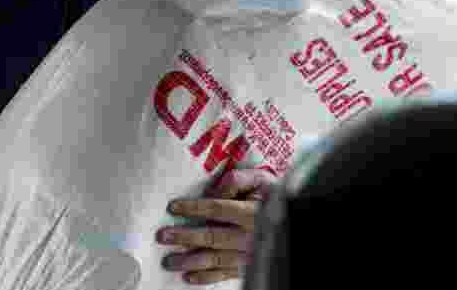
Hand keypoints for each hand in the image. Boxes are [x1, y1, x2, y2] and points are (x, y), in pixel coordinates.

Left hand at [157, 167, 275, 283]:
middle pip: (213, 237)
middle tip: (164, 236)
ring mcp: (248, 254)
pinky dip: (206, 277)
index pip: (218, 209)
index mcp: (251, 213)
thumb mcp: (260, 179)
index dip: (194, 208)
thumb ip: (237, 180)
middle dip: (185, 237)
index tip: (174, 207)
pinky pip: (225, 274)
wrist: (292, 217)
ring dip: (190, 261)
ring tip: (169, 261)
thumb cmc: (271, 195)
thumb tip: (213, 191)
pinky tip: (189, 276)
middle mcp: (249, 236)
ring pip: (216, 259)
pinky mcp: (247, 266)